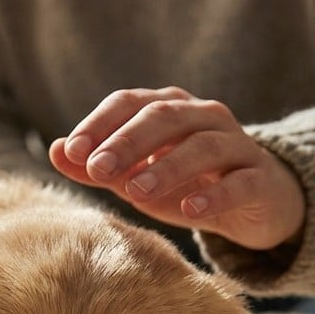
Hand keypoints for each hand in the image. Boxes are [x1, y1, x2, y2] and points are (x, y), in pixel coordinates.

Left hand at [48, 87, 305, 250]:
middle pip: (164, 116)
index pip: (129, 102)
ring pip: (203, 146)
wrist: (255, 203)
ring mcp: (237, 144)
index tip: (72, 152)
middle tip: (98, 169)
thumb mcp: (135, 178)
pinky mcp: (260, 178)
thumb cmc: (185, 185)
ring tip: (136, 193)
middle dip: (127, 142)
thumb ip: (96, 168)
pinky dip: (215, 195)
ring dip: (167, 167)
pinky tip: (191, 211)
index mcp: (168, 108)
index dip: (99, 124)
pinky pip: (239, 182)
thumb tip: (54, 151)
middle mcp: (204, 116)